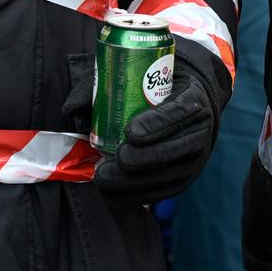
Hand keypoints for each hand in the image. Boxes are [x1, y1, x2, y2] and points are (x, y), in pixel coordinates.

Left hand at [92, 68, 220, 203]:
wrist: (193, 108)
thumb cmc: (159, 88)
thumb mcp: (146, 76)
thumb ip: (108, 86)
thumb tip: (70, 109)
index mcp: (193, 99)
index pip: (177, 112)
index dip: (155, 124)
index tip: (129, 132)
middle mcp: (200, 131)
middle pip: (170, 151)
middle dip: (136, 160)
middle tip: (105, 162)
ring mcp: (195, 159)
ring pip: (164, 176)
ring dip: (131, 181)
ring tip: (102, 177)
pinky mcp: (184, 180)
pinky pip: (161, 193)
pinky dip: (135, 194)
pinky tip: (111, 191)